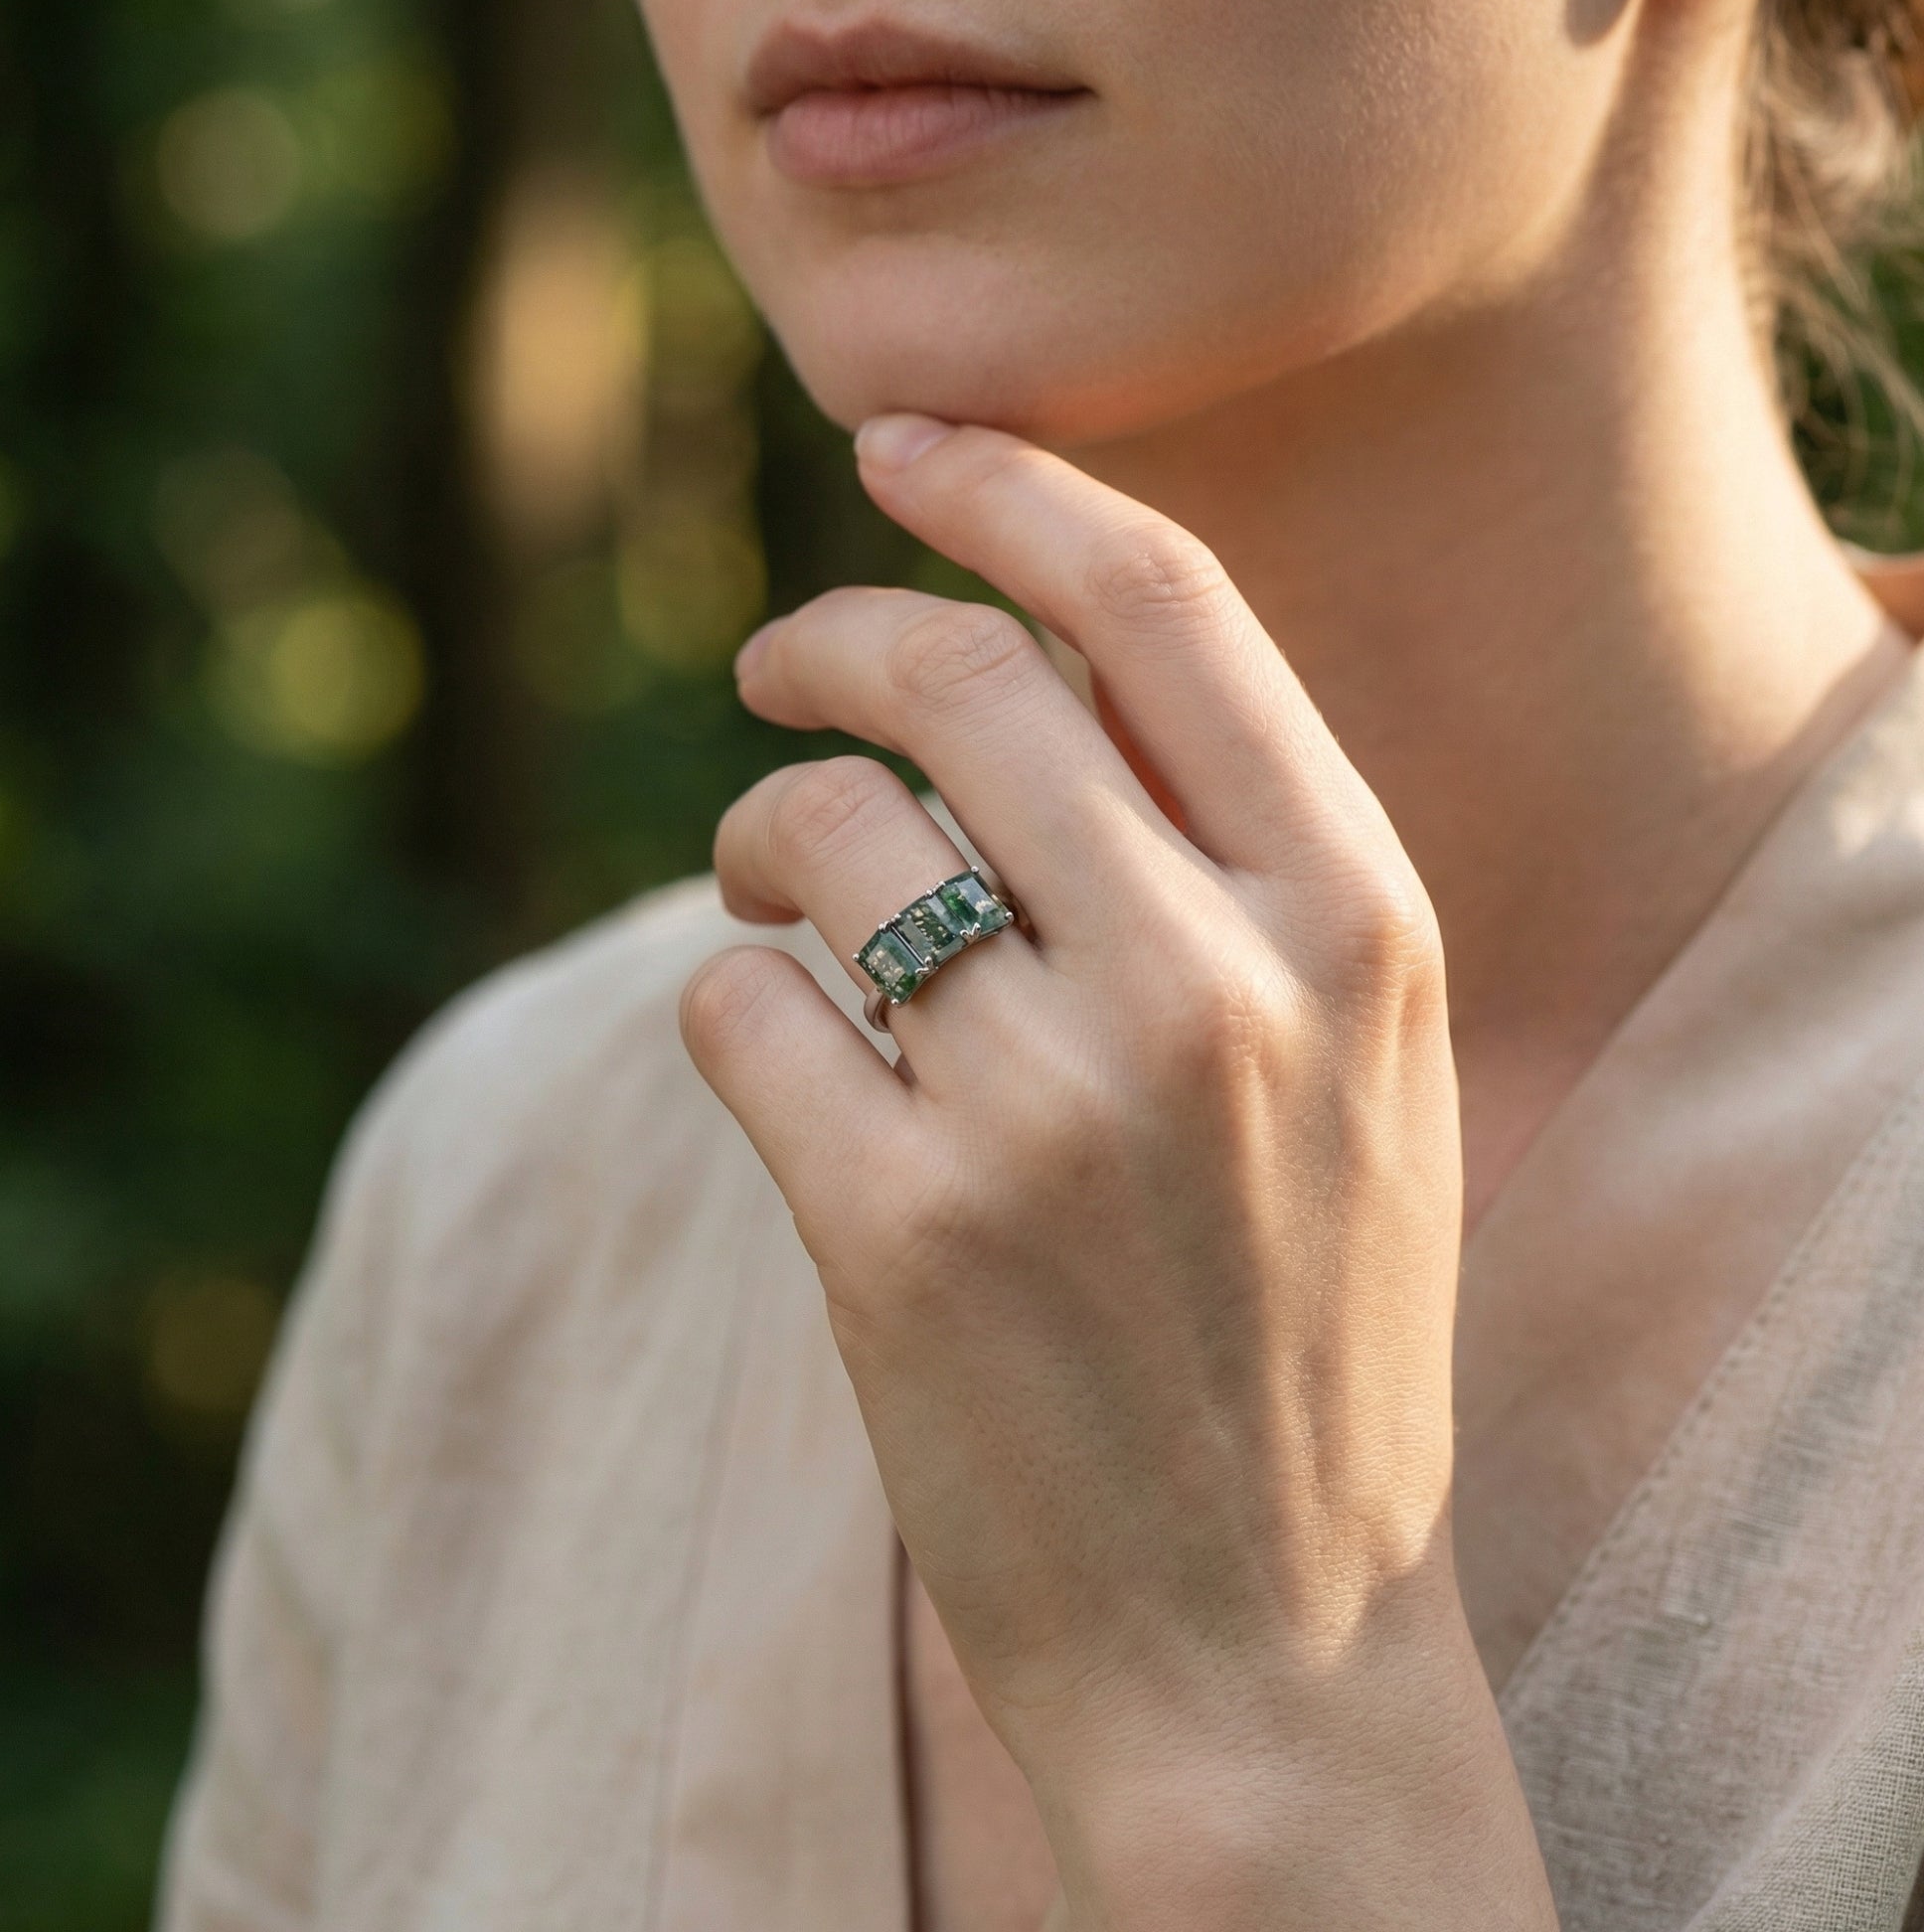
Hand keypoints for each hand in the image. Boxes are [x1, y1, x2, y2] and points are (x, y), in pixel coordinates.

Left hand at [680, 416, 1554, 1929]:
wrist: (1263, 1643)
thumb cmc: (1306, 1332)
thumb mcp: (1359, 1073)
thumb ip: (1235, 862)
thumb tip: (1024, 670)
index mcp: (1358, 923)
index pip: (1164, 604)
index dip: (1011, 491)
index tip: (902, 446)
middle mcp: (1215, 988)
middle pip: (955, 679)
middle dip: (828, 635)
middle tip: (772, 665)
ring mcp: (1050, 1111)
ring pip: (819, 832)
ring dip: (760, 833)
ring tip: (769, 894)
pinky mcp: (895, 1234)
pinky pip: (736, 1006)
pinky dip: (730, 1001)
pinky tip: (785, 1070)